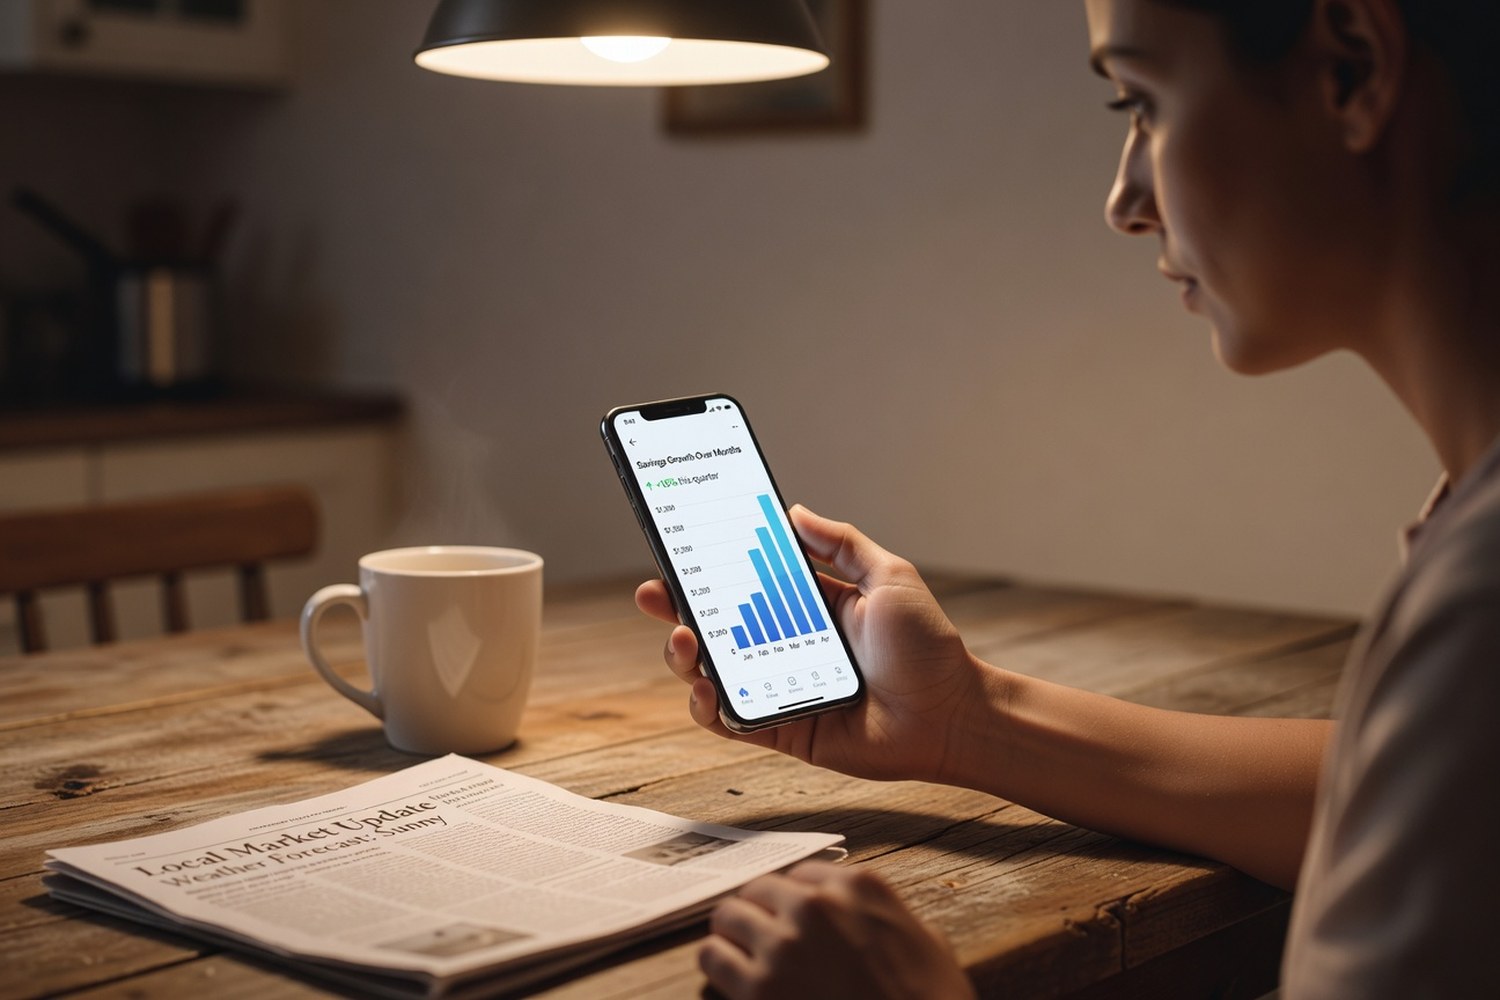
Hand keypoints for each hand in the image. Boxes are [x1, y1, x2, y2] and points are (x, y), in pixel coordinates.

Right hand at [635, 505, 983, 782]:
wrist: (952, 717)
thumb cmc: (929, 649)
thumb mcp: (889, 577)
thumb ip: (841, 544)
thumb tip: (794, 510)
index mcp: (807, 607)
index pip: (745, 582)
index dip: (708, 567)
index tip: (677, 545)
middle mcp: (785, 646)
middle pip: (715, 625)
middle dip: (676, 608)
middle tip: (653, 593)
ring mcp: (778, 689)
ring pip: (710, 671)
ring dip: (683, 655)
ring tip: (683, 638)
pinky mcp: (781, 731)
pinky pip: (728, 720)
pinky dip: (706, 706)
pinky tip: (704, 688)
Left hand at [700, 860, 975, 999]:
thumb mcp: (933, 948)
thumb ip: (901, 921)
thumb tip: (894, 924)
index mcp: (859, 888)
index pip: (802, 873)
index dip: (794, 899)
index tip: (790, 916)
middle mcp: (816, 906)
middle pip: (759, 889)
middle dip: (758, 913)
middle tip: (760, 937)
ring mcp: (784, 945)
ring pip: (728, 916)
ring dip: (732, 936)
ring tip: (740, 955)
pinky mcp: (757, 988)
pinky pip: (712, 956)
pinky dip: (717, 965)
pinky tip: (730, 978)